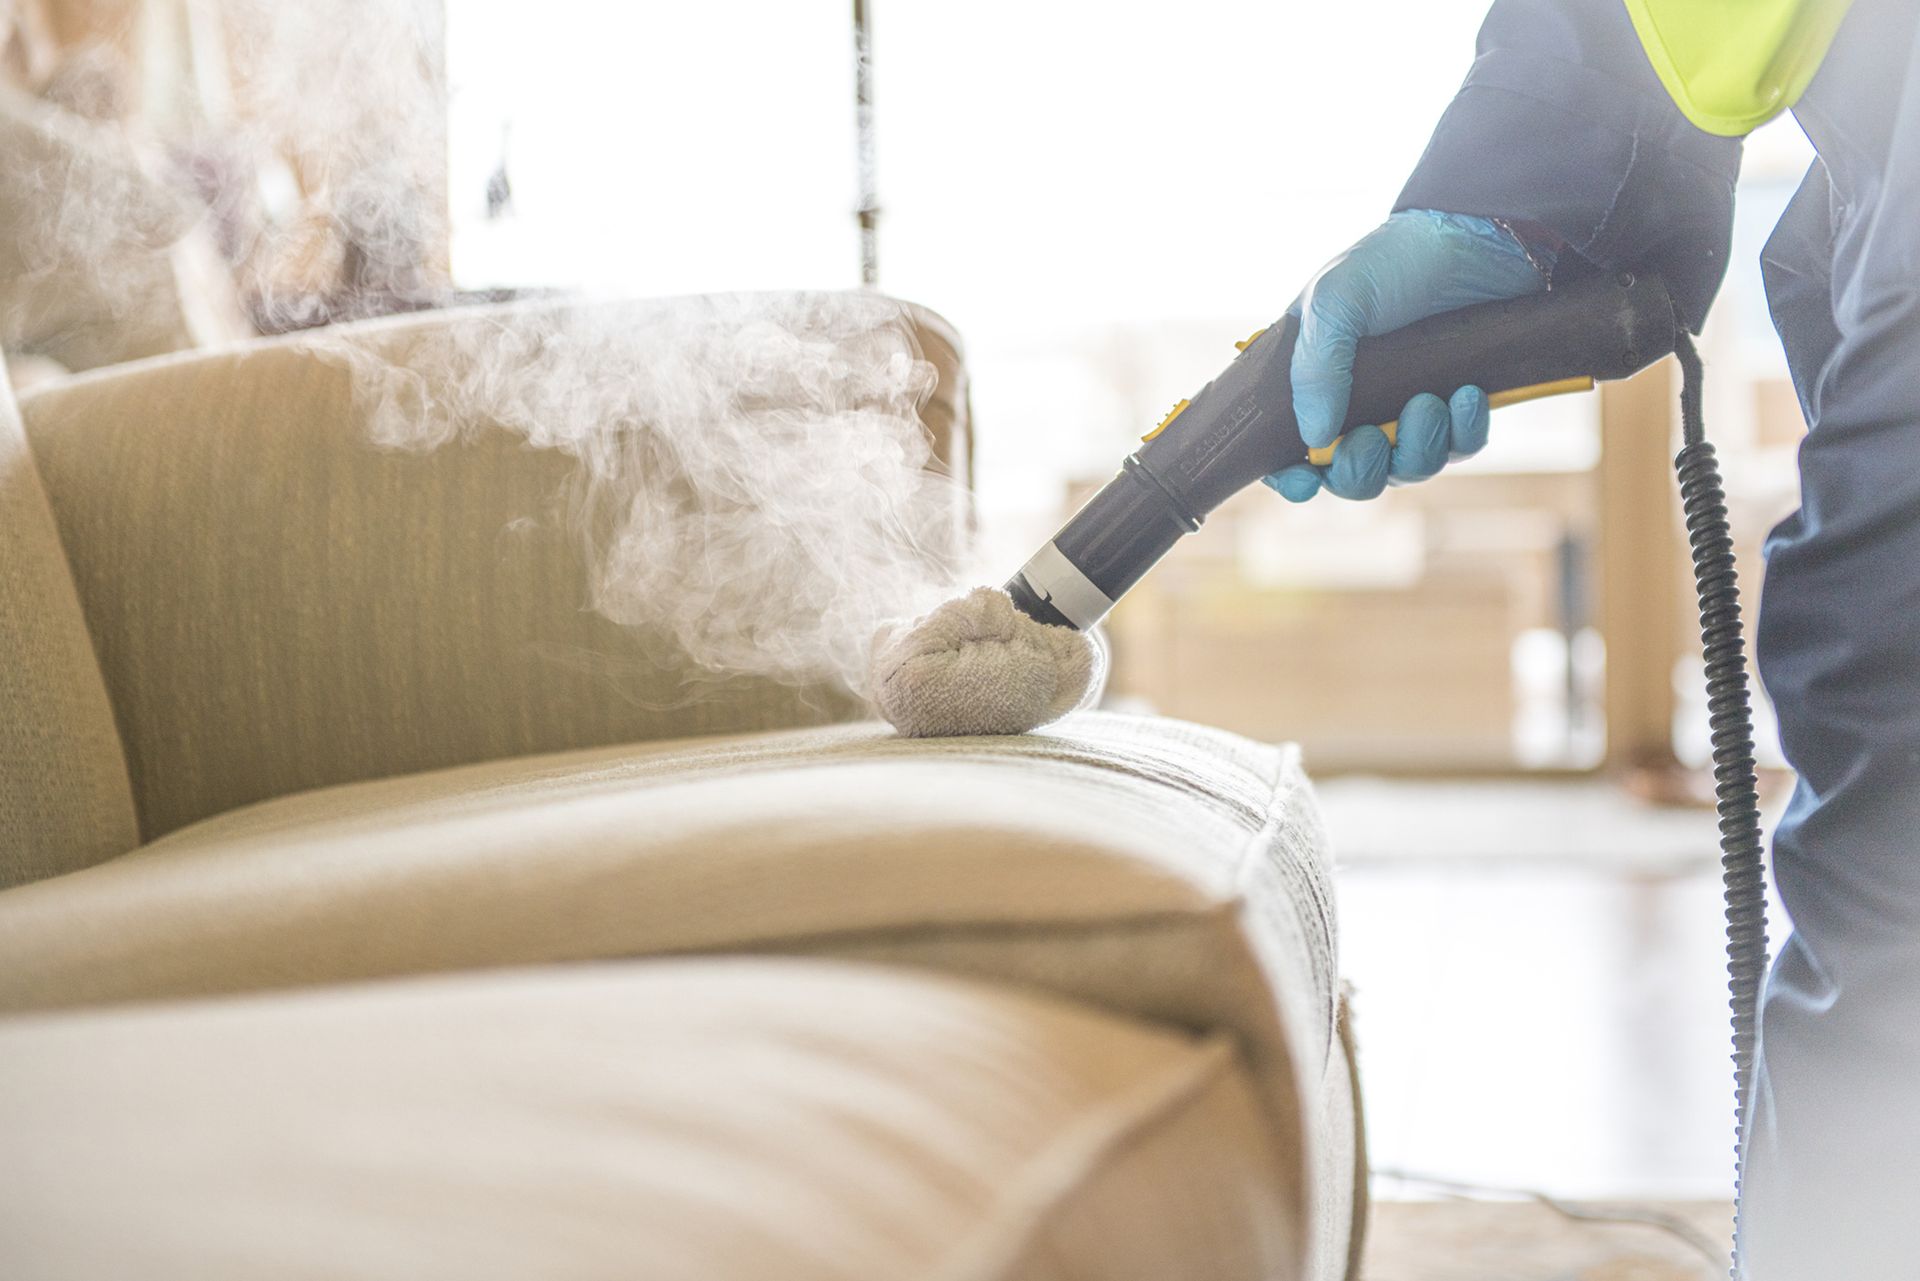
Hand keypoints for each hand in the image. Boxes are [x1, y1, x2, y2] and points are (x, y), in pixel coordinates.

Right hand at [1266, 209, 1546, 501]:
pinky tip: (1466, 395)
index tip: (1305, 479)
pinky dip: (1462, 433)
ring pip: (1407, 470)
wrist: (1477, 234)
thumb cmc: (1394, 260)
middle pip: (1351, 476)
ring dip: (1416, 449)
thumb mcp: (1336, 301)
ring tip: (1430, 401)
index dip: (1293, 478)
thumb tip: (1314, 440)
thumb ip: (1315, 369)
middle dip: (1360, 470)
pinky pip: (1460, 447)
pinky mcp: (1460, 406)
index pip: (1291, 453)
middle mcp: (1360, 404)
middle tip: (1373, 438)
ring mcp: (1411, 408)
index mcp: (1316, 381)